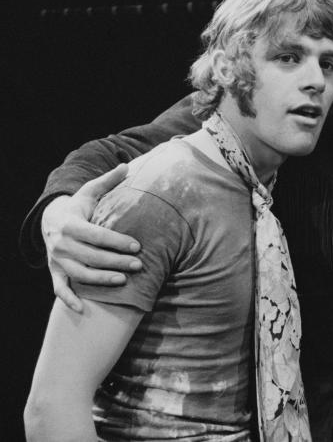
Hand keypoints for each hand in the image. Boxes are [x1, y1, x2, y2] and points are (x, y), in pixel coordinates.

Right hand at [41, 164, 140, 311]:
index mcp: (71, 223)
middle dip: (116, 262)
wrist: (50, 220)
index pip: (96, 235)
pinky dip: (69, 300)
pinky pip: (59, 289)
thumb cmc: (79, 206)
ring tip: (124, 281)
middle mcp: (61, 244)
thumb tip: (126, 165)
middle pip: (91, 257)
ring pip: (80, 274)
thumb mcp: (90, 191)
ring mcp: (57, 260)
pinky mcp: (55, 272)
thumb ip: (108, 180)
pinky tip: (83, 310)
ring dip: (101, 279)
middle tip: (139, 265)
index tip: (137, 245)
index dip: (117, 242)